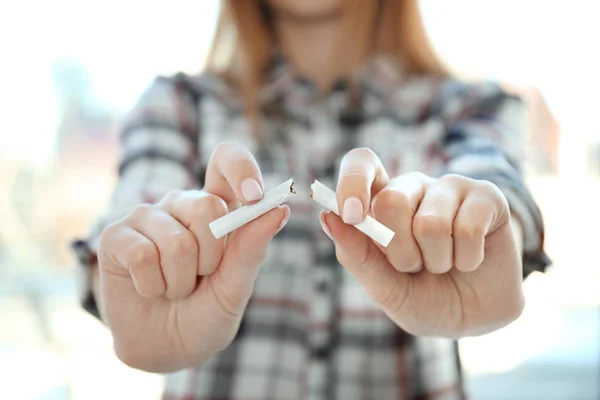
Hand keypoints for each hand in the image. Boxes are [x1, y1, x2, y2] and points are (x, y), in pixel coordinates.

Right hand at [97, 142, 289, 371]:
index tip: (253, 196)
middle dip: (212, 258)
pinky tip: (149, 289)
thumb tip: (278, 208)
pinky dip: (152, 286)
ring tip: (174, 288)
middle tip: (201, 277)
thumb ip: (252, 248)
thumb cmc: (207, 313)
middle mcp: (182, 204)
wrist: (167, 349)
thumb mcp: (236, 286)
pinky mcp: (116, 236)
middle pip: (208, 206)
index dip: (241, 168)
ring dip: (180, 282)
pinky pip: (143, 254)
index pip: (227, 160)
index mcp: (217, 207)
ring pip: (176, 241)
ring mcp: (146, 217)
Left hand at [321, 148, 523, 337]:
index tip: (351, 215)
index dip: (352, 182)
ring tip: (443, 265)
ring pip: (431, 223)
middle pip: (391, 200)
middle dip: (400, 252)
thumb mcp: (385, 287)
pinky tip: (469, 260)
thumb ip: (357, 255)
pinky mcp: (486, 197)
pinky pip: (468, 228)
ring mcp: (450, 187)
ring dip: (437, 261)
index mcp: (381, 201)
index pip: (361, 162)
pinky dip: (466, 259)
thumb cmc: (423, 297)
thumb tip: (327, 216)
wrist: (475, 318)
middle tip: (413, 267)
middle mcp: (413, 187)